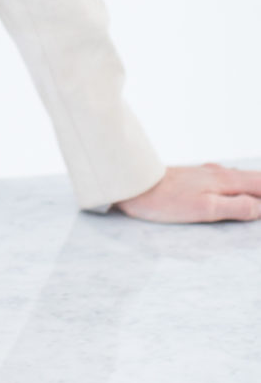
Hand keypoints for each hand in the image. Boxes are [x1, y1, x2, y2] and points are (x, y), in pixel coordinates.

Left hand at [115, 162, 260, 223]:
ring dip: (253, 183)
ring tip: (256, 188)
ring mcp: (205, 173)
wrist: (134, 184)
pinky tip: (233, 184)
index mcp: (225, 181)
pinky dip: (238, 182)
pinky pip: (225, 177)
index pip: (259, 184)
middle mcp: (218, 173)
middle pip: (252, 178)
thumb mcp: (205, 209)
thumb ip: (236, 207)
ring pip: (238, 176)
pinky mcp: (194, 177)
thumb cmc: (167, 201)